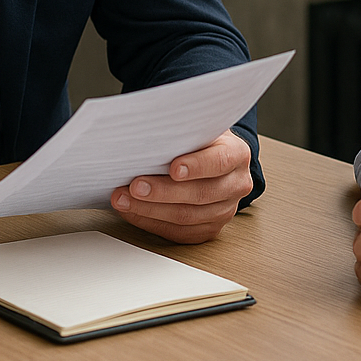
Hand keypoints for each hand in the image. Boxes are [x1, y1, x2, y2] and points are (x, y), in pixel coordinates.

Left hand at [110, 130, 252, 243]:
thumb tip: (147, 133)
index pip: (219, 162)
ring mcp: (225, 210)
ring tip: (123, 199)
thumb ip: (182, 132)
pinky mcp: (209, 229)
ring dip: (150, 210)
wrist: (211, 159)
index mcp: (237, 154)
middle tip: (134, 186)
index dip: (196, 166)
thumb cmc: (199, 141)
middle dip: (162, 191)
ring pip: (187, 217)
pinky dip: (152, 222)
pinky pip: (179, 232)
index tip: (172, 168)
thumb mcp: (197, 128)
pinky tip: (133, 212)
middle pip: (200, 194)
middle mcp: (236, 184)